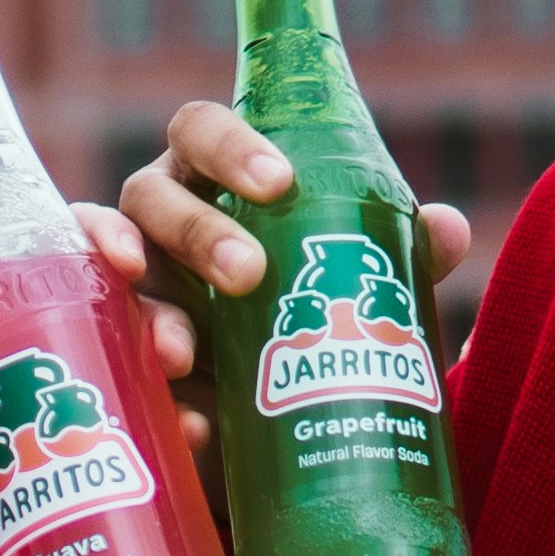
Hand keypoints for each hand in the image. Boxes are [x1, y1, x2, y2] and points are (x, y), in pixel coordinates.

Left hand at [0, 205, 185, 555]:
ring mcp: (81, 400)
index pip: (64, 246)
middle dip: (161, 316)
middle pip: (126, 304)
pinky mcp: (96, 459)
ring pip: (147, 366)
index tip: (125, 257)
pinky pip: (150, 436)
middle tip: (171, 351)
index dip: (103, 236)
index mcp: (3, 307)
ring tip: (187, 411)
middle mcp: (55, 341)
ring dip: (177, 377)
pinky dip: (178, 436)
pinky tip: (192, 445)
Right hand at [113, 98, 477, 473]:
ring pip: (120, 279)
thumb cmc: (305, 304)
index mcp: (210, 177)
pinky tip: (192, 423)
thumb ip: (393, 250)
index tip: (279, 184)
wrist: (272, 410)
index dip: (229, 147)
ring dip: (152, 311)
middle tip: (248, 274)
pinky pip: (109, 363)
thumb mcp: (349, 279)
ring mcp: (135, 286)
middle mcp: (161, 220)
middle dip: (196, 232)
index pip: (200, 131)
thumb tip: (445, 229)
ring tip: (182, 354)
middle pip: (151, 197)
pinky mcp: (123, 356)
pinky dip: (150, 392)